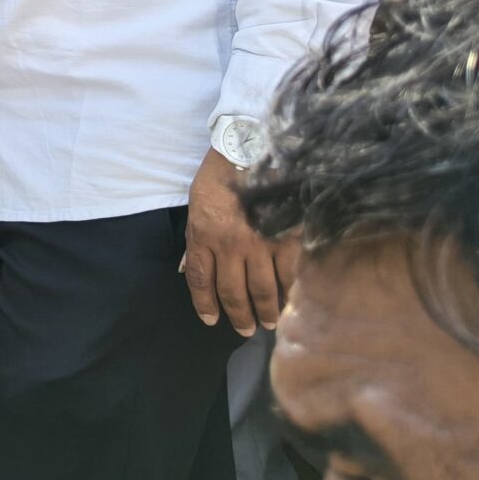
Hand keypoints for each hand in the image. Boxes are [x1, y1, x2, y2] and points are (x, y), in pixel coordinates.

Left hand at [182, 148, 295, 336]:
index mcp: (203, 234)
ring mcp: (259, 245)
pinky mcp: (286, 240)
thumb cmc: (222, 174)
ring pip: (262, 291)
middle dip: (238, 316)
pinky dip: (288, 294)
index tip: (210, 319)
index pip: (199, 279)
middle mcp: (229, 246)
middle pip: (231, 292)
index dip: (204, 303)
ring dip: (264, 312)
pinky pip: (287, 276)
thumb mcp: (197, 202)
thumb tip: (190, 266)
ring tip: (266, 324)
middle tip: (244, 330)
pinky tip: (288, 303)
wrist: (254, 149)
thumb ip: (197, 236)